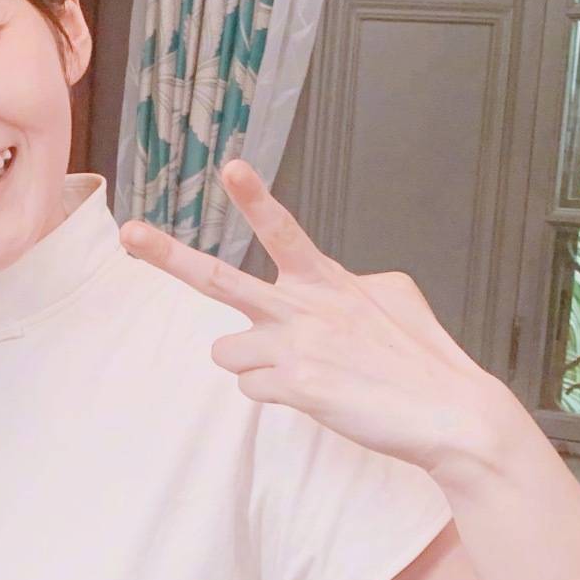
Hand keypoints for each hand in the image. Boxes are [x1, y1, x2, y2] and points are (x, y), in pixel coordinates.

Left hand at [119, 160, 523, 476]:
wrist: (450, 413)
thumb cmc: (424, 356)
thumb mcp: (396, 295)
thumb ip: (349, 281)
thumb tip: (334, 283)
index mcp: (328, 280)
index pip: (284, 231)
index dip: (256, 198)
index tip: (231, 165)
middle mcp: (303, 307)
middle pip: (219, 278)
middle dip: (167, 254)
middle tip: (129, 232)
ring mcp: (295, 347)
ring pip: (226, 351)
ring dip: (252, 363)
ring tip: (301, 369)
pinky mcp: (295, 387)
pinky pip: (250, 388)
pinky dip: (275, 393)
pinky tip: (314, 395)